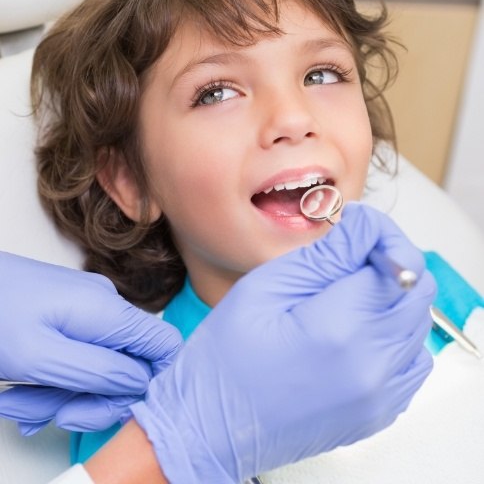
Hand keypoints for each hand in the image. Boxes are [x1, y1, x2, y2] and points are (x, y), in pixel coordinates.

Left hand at [0, 252, 181, 433]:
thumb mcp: (41, 357)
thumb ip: (99, 372)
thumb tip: (141, 383)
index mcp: (108, 312)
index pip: (165, 346)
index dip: (152, 383)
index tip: (115, 407)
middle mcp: (105, 308)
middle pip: (127, 366)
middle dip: (91, 399)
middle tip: (53, 414)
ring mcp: (87, 312)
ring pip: (97, 367)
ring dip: (62, 395)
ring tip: (21, 402)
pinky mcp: (68, 317)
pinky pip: (77, 357)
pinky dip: (53, 381)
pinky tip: (23, 390)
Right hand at [130, 203, 435, 482]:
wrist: (212, 427)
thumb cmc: (225, 358)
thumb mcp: (266, 287)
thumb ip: (325, 255)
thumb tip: (365, 225)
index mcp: (340, 328)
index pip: (400, 262)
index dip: (381, 236)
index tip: (357, 231)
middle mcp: (372, 366)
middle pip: (418, 291)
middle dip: (390, 262)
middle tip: (349, 258)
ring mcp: (380, 395)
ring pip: (418, 323)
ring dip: (392, 297)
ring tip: (346, 295)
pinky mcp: (378, 412)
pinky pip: (411, 360)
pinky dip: (393, 334)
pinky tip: (356, 330)